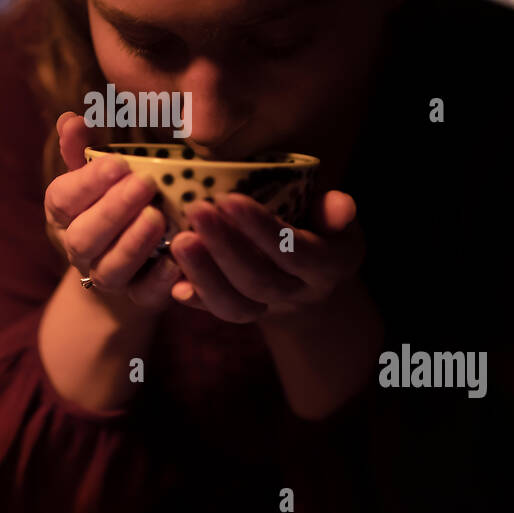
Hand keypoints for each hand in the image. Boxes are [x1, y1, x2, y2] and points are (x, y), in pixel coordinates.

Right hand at [43, 111, 182, 311]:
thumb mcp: (100, 173)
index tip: (118, 164)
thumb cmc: (116, 199)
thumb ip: (84, 149)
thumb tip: (71, 119)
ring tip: (158, 217)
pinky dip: (158, 281)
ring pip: (109, 270)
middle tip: (145, 184)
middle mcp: (79, 248)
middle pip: (83, 238)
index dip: (88, 183)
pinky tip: (174, 260)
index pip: (62, 200)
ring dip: (133, 244)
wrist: (135, 257)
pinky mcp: (139, 297)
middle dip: (113, 211)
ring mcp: (107, 277)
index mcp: (64, 213)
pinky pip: (143, 295)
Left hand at [168, 190, 365, 324]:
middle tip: (195, 210)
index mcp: (328, 266)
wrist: (311, 280)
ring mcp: (269, 310)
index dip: (262, 230)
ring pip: (236, 306)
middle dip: (224, 247)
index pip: (296, 252)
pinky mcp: (242, 313)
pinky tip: (173, 281)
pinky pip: (217, 314)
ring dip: (204, 274)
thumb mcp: (337, 218)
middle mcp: (299, 293)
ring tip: (180, 240)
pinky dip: (195, 300)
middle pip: (259, 281)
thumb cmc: (320, 229)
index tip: (229, 198)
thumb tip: (340, 205)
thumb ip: (335, 210)